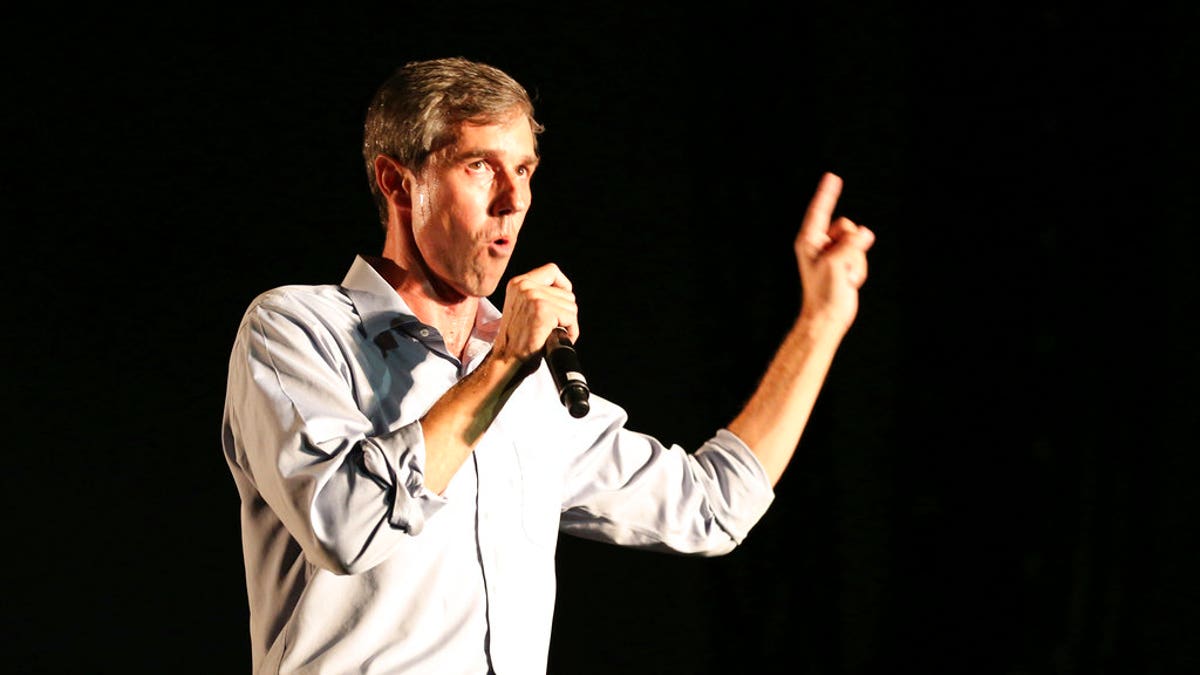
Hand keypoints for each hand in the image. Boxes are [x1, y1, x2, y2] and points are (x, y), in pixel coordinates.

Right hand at [492, 262, 578, 364]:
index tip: (561, 302)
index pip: (552, 270)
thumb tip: (565, 291)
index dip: (563, 285)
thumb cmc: (516, 340)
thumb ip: (536, 295)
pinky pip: (570, 317)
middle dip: (566, 313)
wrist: (506, 361)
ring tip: (552, 334)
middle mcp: (524, 286)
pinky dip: (571, 331)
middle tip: (554, 328)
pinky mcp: (543, 311)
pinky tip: (555, 339)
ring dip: (568, 324)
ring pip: (571, 306)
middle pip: (567, 293)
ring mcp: (533, 297)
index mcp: (518, 283)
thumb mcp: (521, 308)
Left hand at [795, 172, 875, 331]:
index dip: (827, 194)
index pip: (819, 211)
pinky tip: (849, 282)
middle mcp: (820, 244)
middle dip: (851, 245)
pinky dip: (859, 269)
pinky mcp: (844, 263)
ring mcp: (833, 253)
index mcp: (809, 241)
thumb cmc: (824, 291)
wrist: (828, 316)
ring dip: (856, 260)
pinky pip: (861, 255)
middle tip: (841, 267)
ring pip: (857, 241)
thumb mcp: (836, 263)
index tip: (833, 177)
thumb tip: (865, 233)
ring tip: (844, 277)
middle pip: (846, 226)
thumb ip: (851, 243)